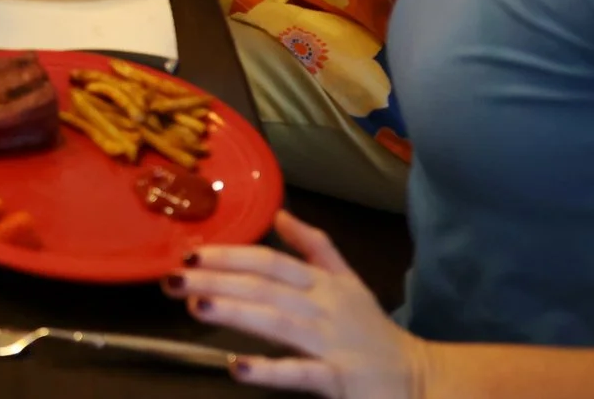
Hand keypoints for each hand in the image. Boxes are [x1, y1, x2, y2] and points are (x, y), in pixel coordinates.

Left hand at [167, 213, 425, 395]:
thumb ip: (315, 248)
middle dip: (218, 279)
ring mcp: (333, 344)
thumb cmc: (374, 333)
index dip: (230, 254)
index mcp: (323, 283)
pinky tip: (237, 366)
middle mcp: (325, 308)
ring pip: (278, 322)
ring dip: (237, 312)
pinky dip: (270, 370)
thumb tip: (281, 213)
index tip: (190, 253)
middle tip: (173, 278)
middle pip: (266, 287)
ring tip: (197, 305)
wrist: (420, 380)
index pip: (271, 262)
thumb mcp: (349, 283)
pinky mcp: (341, 380)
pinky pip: (301, 373)